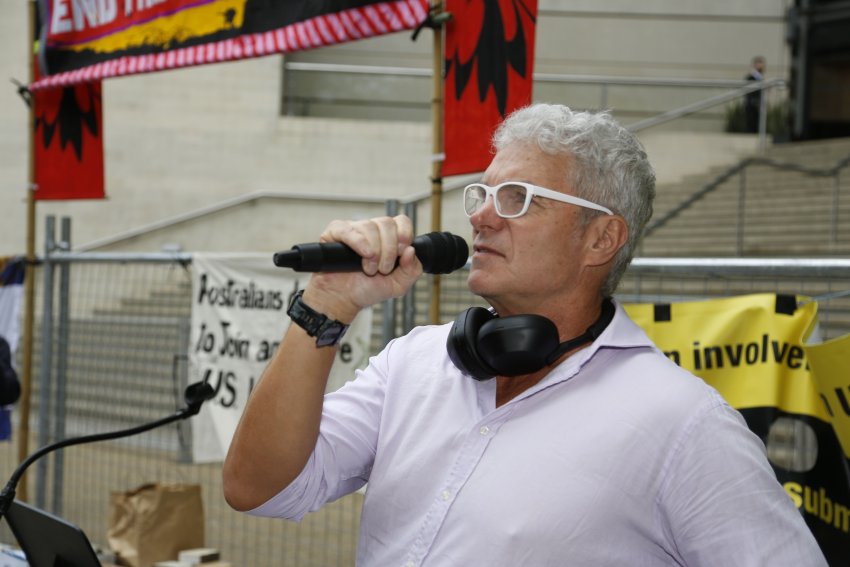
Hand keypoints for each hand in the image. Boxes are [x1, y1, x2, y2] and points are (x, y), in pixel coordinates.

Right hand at [302, 215, 422, 321]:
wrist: (344, 300)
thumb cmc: (368, 290)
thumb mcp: (398, 285)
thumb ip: (412, 270)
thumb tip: (412, 250)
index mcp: (389, 237)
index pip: (402, 221)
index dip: (404, 234)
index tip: (402, 252)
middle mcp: (372, 230)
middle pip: (387, 223)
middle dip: (389, 249)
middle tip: (383, 269)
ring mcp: (353, 229)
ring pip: (369, 226)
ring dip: (374, 252)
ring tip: (369, 269)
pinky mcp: (335, 233)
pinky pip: (347, 229)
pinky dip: (359, 242)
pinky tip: (364, 254)